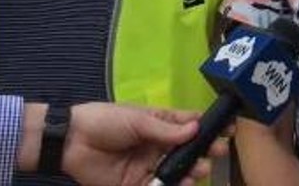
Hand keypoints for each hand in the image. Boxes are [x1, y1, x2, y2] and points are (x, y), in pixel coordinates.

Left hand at [63, 103, 228, 185]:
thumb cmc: (105, 121)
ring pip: (177, 171)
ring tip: (199, 170)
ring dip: (192, 171)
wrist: (71, 142)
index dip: (208, 127)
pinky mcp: (137, 185)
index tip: (227, 129)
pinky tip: (184, 185)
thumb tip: (196, 129)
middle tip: (215, 151)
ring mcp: (149, 166)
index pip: (190, 126)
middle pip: (188, 151)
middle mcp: (158, 146)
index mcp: (160, 124)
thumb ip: (166, 129)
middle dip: (204, 151)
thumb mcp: (137, 119)